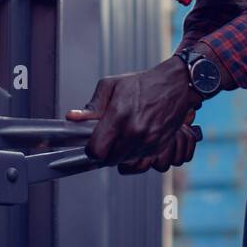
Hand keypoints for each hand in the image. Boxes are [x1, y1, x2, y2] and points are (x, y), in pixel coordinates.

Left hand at [66, 57, 202, 165]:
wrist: (174, 85)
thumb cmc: (143, 84)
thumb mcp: (111, 86)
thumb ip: (91, 106)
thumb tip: (72, 118)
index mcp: (119, 116)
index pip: (96, 151)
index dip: (91, 150)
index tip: (91, 144)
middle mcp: (135, 132)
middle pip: (109, 160)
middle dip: (104, 153)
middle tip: (106, 140)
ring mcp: (149, 141)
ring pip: (125, 163)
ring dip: (120, 156)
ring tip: (121, 139)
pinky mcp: (160, 147)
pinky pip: (142, 163)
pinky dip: (135, 157)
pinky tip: (134, 143)